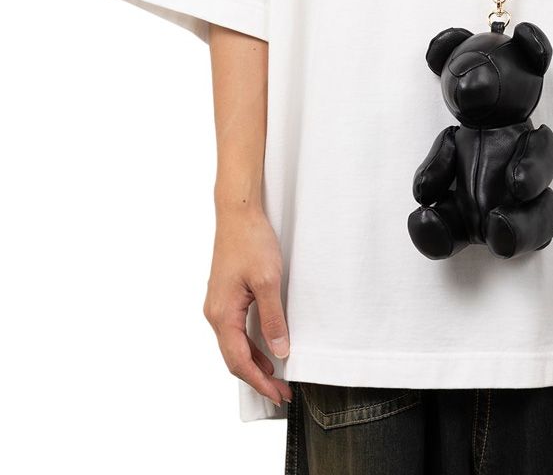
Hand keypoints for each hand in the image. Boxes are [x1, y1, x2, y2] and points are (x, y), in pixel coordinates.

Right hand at [203, 206, 291, 406]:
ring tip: (275, 377)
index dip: (259, 381)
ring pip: (234, 345)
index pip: (239, 361)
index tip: (278, 394)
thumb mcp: (268, 281)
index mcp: (222, 314)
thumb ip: (273, 318)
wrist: (237, 214)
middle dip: (257, 378)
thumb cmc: (251, 242)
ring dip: (254, 363)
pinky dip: (249, 346)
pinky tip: (264, 350)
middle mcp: (215, 314)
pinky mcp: (225, 297)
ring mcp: (218, 305)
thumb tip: (279, 352)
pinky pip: (235, 331)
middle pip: (233, 358)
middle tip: (281, 392)